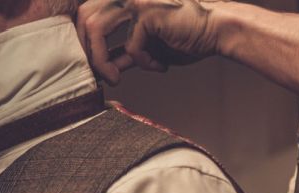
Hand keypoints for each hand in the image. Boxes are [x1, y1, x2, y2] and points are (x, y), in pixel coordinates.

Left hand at [77, 0, 226, 84]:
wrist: (217, 31)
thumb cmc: (184, 38)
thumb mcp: (144, 46)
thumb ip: (120, 52)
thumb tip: (100, 68)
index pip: (86, 13)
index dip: (81, 40)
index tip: (89, 66)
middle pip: (85, 18)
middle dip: (87, 51)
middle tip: (98, 75)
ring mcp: (135, 0)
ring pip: (98, 30)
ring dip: (102, 60)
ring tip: (115, 78)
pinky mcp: (148, 13)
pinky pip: (130, 46)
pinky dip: (143, 62)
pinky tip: (159, 65)